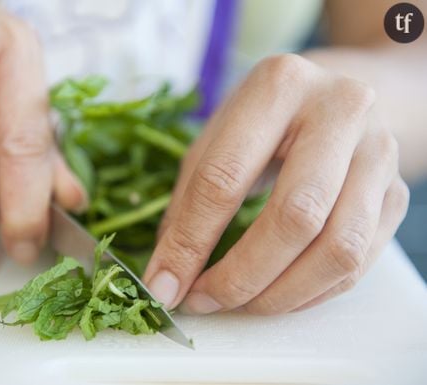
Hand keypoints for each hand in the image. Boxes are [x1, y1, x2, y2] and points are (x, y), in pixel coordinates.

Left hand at [143, 54, 409, 314]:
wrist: (335, 102)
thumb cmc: (264, 123)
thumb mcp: (216, 143)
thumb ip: (188, 205)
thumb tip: (167, 277)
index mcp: (279, 86)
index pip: (225, 177)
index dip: (191, 242)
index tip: (165, 287)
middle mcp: (341, 111)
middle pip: (294, 217)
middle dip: (241, 277)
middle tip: (204, 301)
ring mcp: (379, 152)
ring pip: (338, 249)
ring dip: (280, 294)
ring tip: (238, 304)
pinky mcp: (397, 192)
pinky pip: (358, 263)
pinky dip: (310, 293)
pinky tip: (276, 293)